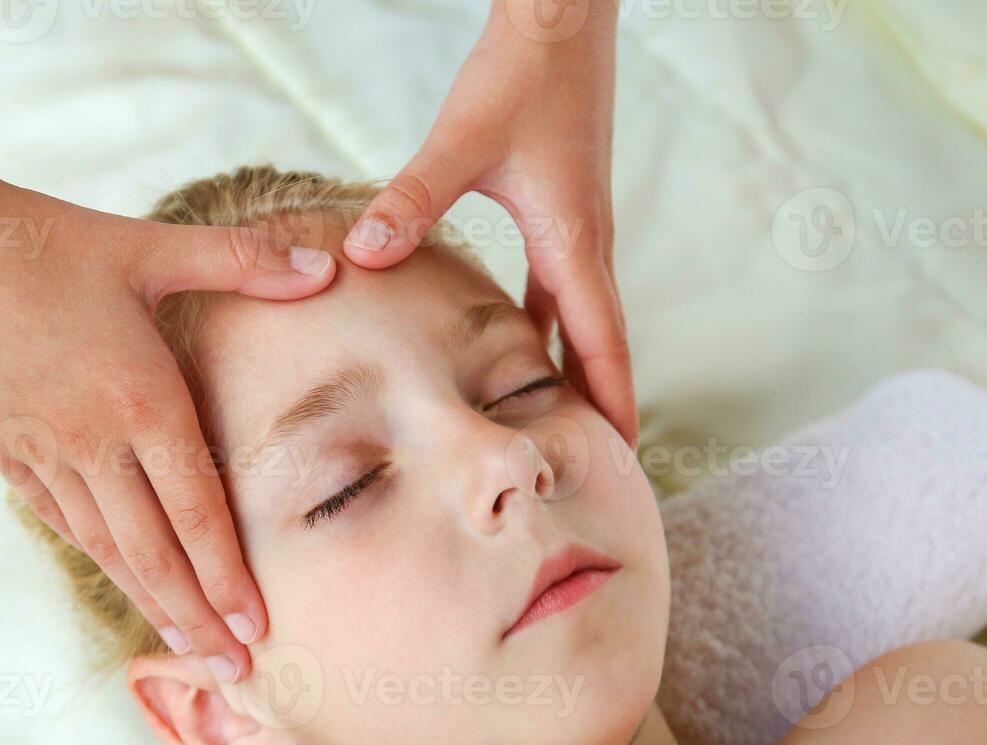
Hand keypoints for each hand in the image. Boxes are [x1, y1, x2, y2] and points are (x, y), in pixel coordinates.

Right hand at [0, 164, 335, 682]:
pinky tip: (119, 580)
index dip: (228, 577)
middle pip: (154, 552)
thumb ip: (242, 260)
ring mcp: (40, 452)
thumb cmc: (39, 237)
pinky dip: (94, 555)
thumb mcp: (145, 245)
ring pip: (104, 547)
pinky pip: (58, 517)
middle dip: (198, 617)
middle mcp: (91, 441)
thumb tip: (332, 265)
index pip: (197, 511)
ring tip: (184, 648)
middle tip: (235, 672)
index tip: (256, 629)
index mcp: (139, 398)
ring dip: (149, 602)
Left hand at [342, 0, 636, 446]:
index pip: (601, 342)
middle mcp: (586, 240)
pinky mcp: (562, 206)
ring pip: (583, 314)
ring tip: (560, 416)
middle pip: (601, 341)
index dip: (611, 401)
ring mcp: (578, 224)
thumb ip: (412, 199)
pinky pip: (561, 283)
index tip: (621, 455)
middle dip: (601, 401)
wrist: (561, 16)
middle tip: (598, 459)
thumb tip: (365, 253)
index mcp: (572, 240)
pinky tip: (522, 337)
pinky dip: (552, 322)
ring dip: (578, 365)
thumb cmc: (522, 74)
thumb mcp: (461, 141)